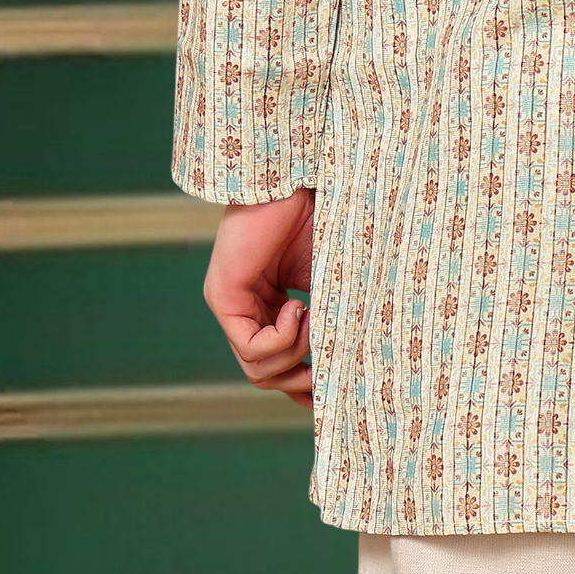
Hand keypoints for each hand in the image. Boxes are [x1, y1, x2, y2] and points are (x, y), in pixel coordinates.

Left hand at [203, 186, 315, 409]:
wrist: (302, 175)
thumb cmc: (325, 214)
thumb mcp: (333, 278)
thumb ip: (333, 316)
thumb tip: (352, 364)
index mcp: (271, 301)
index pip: (277, 362)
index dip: (304, 386)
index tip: (332, 398)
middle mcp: (246, 307)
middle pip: (265, 375)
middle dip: (300, 381)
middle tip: (327, 370)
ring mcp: (231, 304)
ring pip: (257, 369)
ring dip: (295, 352)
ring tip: (313, 316)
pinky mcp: (222, 296)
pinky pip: (251, 347)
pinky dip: (282, 337)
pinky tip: (298, 305)